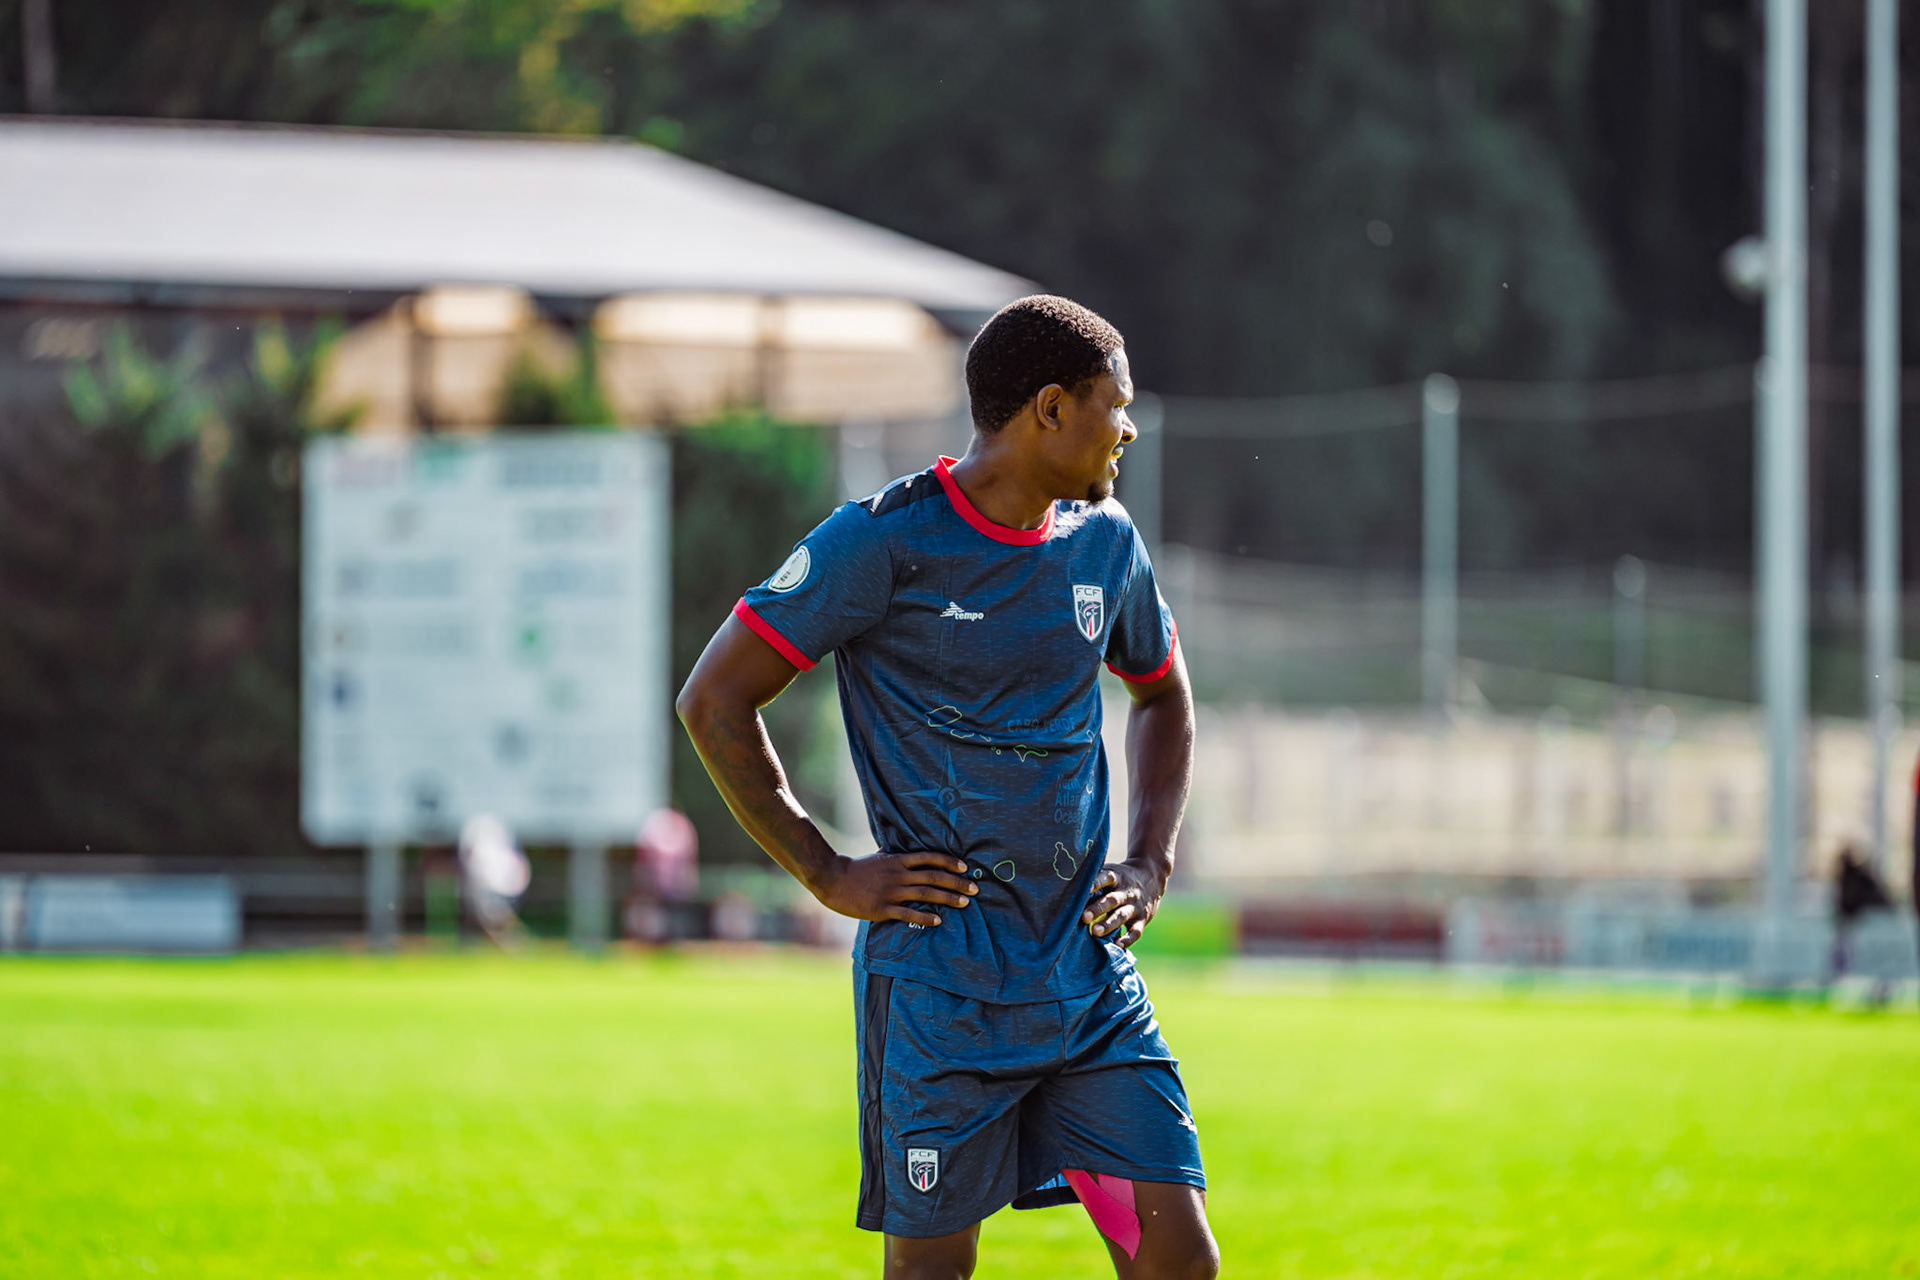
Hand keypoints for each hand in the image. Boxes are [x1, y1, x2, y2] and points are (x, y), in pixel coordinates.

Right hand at [811, 851, 975, 926]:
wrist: (832, 879)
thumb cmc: (856, 868)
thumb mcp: (879, 857)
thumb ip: (896, 857)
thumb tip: (912, 853)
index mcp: (897, 860)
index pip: (929, 857)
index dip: (949, 861)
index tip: (965, 867)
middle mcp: (898, 874)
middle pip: (933, 877)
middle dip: (956, 882)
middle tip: (975, 889)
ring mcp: (891, 891)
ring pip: (925, 894)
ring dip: (947, 898)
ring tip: (965, 903)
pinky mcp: (882, 908)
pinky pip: (908, 913)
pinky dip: (925, 917)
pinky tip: (938, 921)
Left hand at [1082, 861, 1164, 948]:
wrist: (1152, 877)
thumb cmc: (1120, 878)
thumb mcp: (1111, 873)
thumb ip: (1094, 879)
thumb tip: (1065, 885)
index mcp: (1116, 878)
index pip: (1106, 878)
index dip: (1095, 883)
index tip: (1083, 888)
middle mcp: (1126, 892)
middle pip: (1112, 900)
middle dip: (1098, 909)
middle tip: (1084, 917)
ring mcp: (1135, 906)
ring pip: (1122, 915)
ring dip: (1108, 924)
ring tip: (1095, 932)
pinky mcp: (1143, 919)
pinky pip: (1136, 931)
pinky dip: (1128, 939)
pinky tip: (1118, 945)